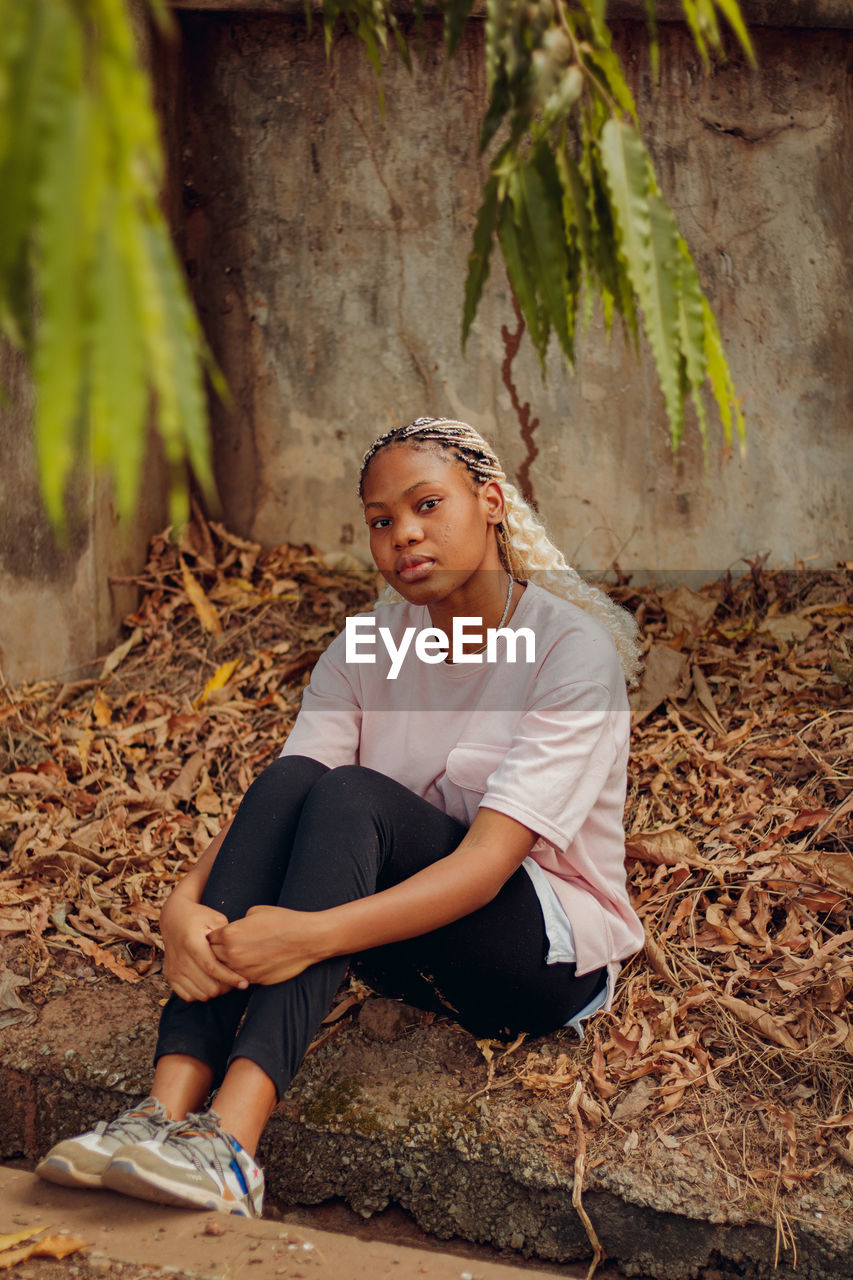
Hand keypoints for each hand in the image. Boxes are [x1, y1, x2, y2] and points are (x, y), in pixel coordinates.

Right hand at [160, 895, 248, 1002]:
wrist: (174, 918)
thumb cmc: (199, 917)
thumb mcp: (215, 919)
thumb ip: (226, 937)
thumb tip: (240, 954)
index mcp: (192, 943)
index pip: (213, 969)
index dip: (231, 979)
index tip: (244, 983)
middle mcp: (181, 959)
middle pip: (208, 986)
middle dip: (226, 987)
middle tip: (236, 981)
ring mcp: (174, 970)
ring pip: (200, 995)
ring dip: (215, 991)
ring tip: (225, 981)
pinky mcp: (170, 976)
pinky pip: (189, 996)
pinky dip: (202, 993)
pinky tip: (210, 982)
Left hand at [208, 906, 327, 985]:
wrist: (306, 939)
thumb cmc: (283, 921)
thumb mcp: (256, 912)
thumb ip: (239, 923)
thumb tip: (234, 930)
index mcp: (230, 934)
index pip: (209, 938)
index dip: (216, 936)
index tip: (221, 935)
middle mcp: (232, 954)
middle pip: (213, 956)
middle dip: (218, 951)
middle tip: (227, 946)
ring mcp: (243, 970)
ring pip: (225, 971)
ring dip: (229, 965)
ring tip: (240, 956)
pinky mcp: (255, 981)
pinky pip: (241, 978)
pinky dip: (242, 972)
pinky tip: (253, 963)